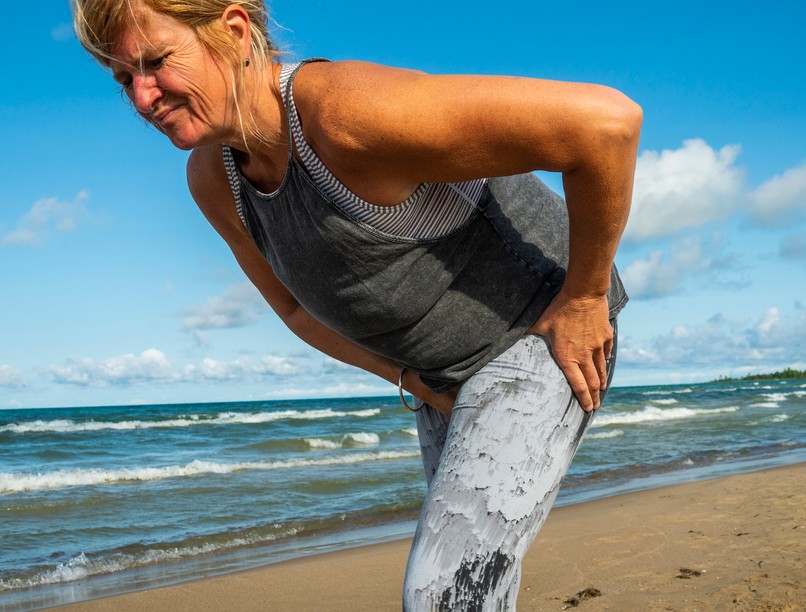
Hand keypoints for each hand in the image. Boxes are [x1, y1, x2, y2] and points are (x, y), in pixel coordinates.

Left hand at [528, 289, 612, 410]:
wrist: (583, 294)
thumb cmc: (559, 309)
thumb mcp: (541, 323)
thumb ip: (530, 333)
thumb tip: (514, 336)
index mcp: (567, 357)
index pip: (577, 385)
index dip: (583, 399)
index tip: (587, 409)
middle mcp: (584, 355)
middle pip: (592, 383)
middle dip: (594, 398)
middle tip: (596, 406)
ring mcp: (597, 347)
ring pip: (601, 370)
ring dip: (600, 383)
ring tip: (600, 390)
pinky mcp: (606, 336)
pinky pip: (607, 353)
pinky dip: (606, 362)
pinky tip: (605, 365)